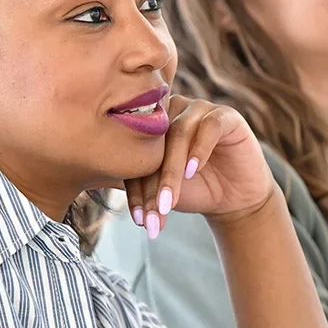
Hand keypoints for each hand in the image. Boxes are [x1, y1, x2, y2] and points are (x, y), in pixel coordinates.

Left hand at [123, 95, 276, 238]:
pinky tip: (193, 171)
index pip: (136, 152)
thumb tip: (95, 180)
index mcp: (151, 124)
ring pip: (179, 134)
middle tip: (154, 214)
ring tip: (170, 201)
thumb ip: (136, 180)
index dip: (136, 187)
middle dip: (154, 184)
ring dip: (172, 172)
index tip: (138, 218)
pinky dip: (199, 149)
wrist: (233, 199)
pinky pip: (210, 125)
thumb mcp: (160, 190)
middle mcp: (174, 110)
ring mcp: (200, 109)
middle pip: (155, 142)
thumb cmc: (193, 191)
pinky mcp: (226, 116)